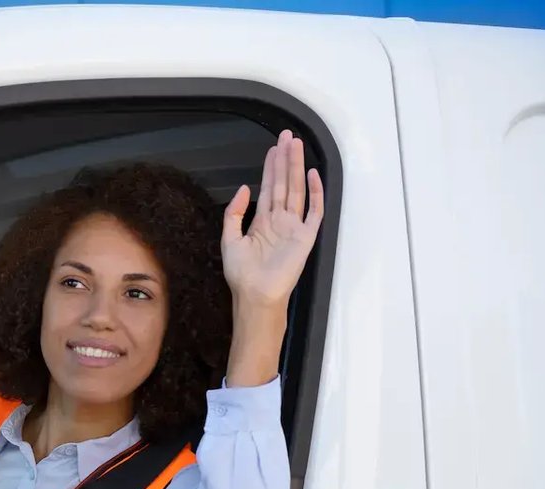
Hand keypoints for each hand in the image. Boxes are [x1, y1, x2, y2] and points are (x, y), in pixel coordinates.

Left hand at [220, 129, 324, 386]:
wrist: (255, 295)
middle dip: (285, 160)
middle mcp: (280, 221)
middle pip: (284, 183)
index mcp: (263, 222)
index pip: (269, 188)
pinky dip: (315, 193)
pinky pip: (314, 212)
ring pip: (297, 191)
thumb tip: (244, 188)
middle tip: (287, 136)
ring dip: (296, 168)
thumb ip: (234, 213)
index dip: (270, 168)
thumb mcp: (229, 240)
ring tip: (296, 146)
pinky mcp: (306, 237)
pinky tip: (312, 175)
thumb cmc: (241, 274)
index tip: (273, 148)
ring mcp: (294, 227)